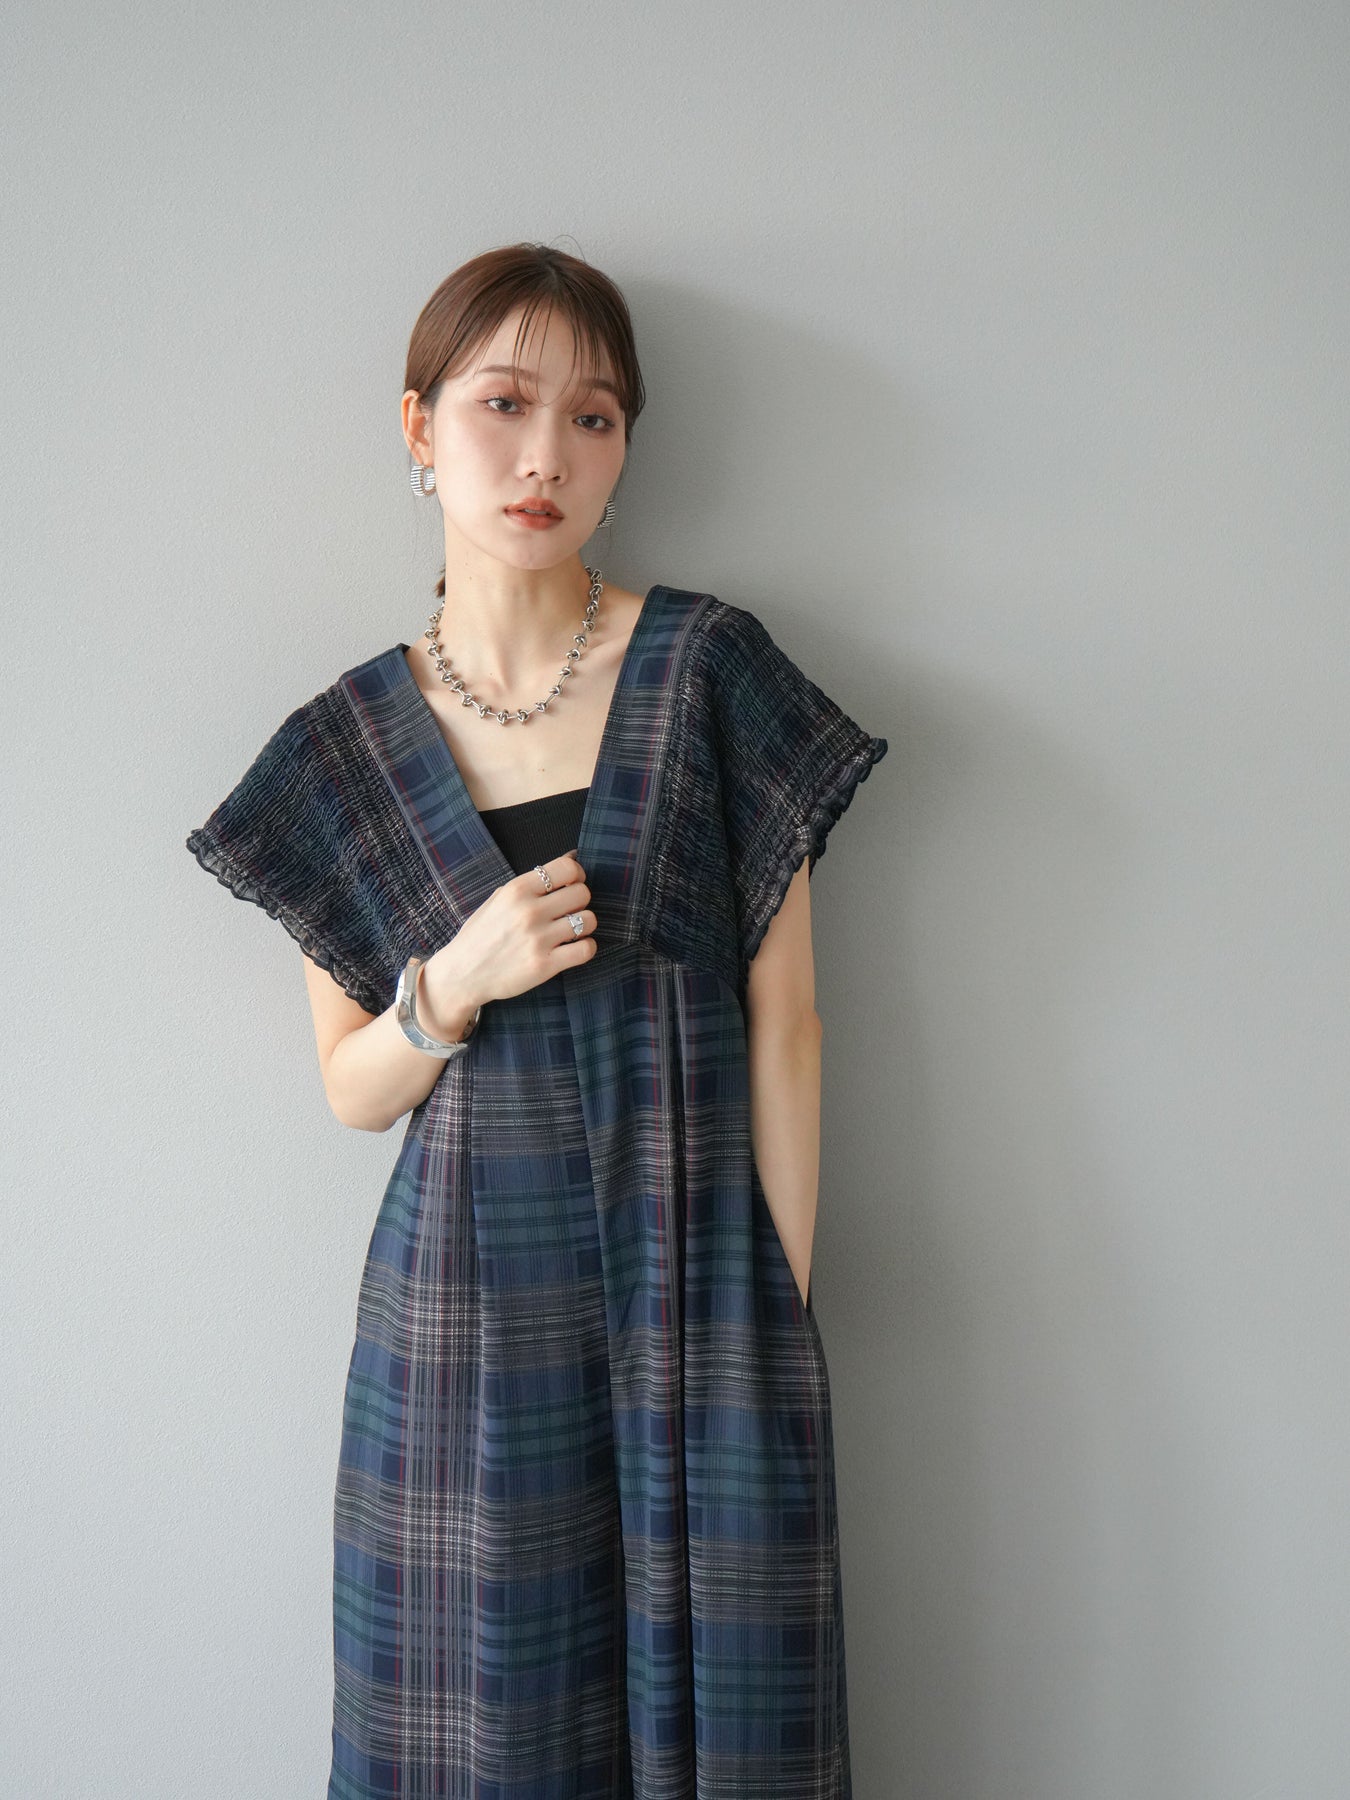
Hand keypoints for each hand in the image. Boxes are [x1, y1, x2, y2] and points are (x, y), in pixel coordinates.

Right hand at [418, 850, 596, 1029]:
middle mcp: (529, 911)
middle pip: (583, 893)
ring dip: (584, 925)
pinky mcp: (545, 965)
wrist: (462, 974)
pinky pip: (586, 949)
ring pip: (589, 920)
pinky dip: (585, 948)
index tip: (570, 886)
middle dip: (580, 901)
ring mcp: (538, 939)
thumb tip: (572, 857)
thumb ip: (534, 880)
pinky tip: (572, 948)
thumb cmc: (481, 934)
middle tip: (568, 911)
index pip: (567, 868)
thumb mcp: (499, 898)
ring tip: (569, 931)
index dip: (576, 876)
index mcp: (517, 890)